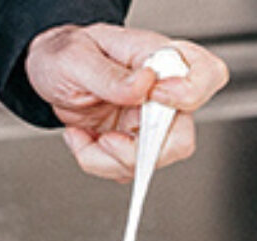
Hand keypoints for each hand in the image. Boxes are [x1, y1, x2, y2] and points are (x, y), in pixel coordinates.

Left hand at [25, 23, 228, 181]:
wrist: (50, 72)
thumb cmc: (67, 53)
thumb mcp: (77, 57)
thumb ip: (110, 75)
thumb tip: (143, 84)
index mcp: (161, 59)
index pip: (207, 75)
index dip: (189, 94)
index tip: (155, 96)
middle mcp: (162, 93)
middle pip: (181, 138)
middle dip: (138, 151)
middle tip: (106, 140)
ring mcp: (148, 122)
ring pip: (150, 162)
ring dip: (107, 160)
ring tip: (79, 136)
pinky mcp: (131, 143)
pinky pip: (125, 170)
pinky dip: (96, 162)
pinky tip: (80, 138)